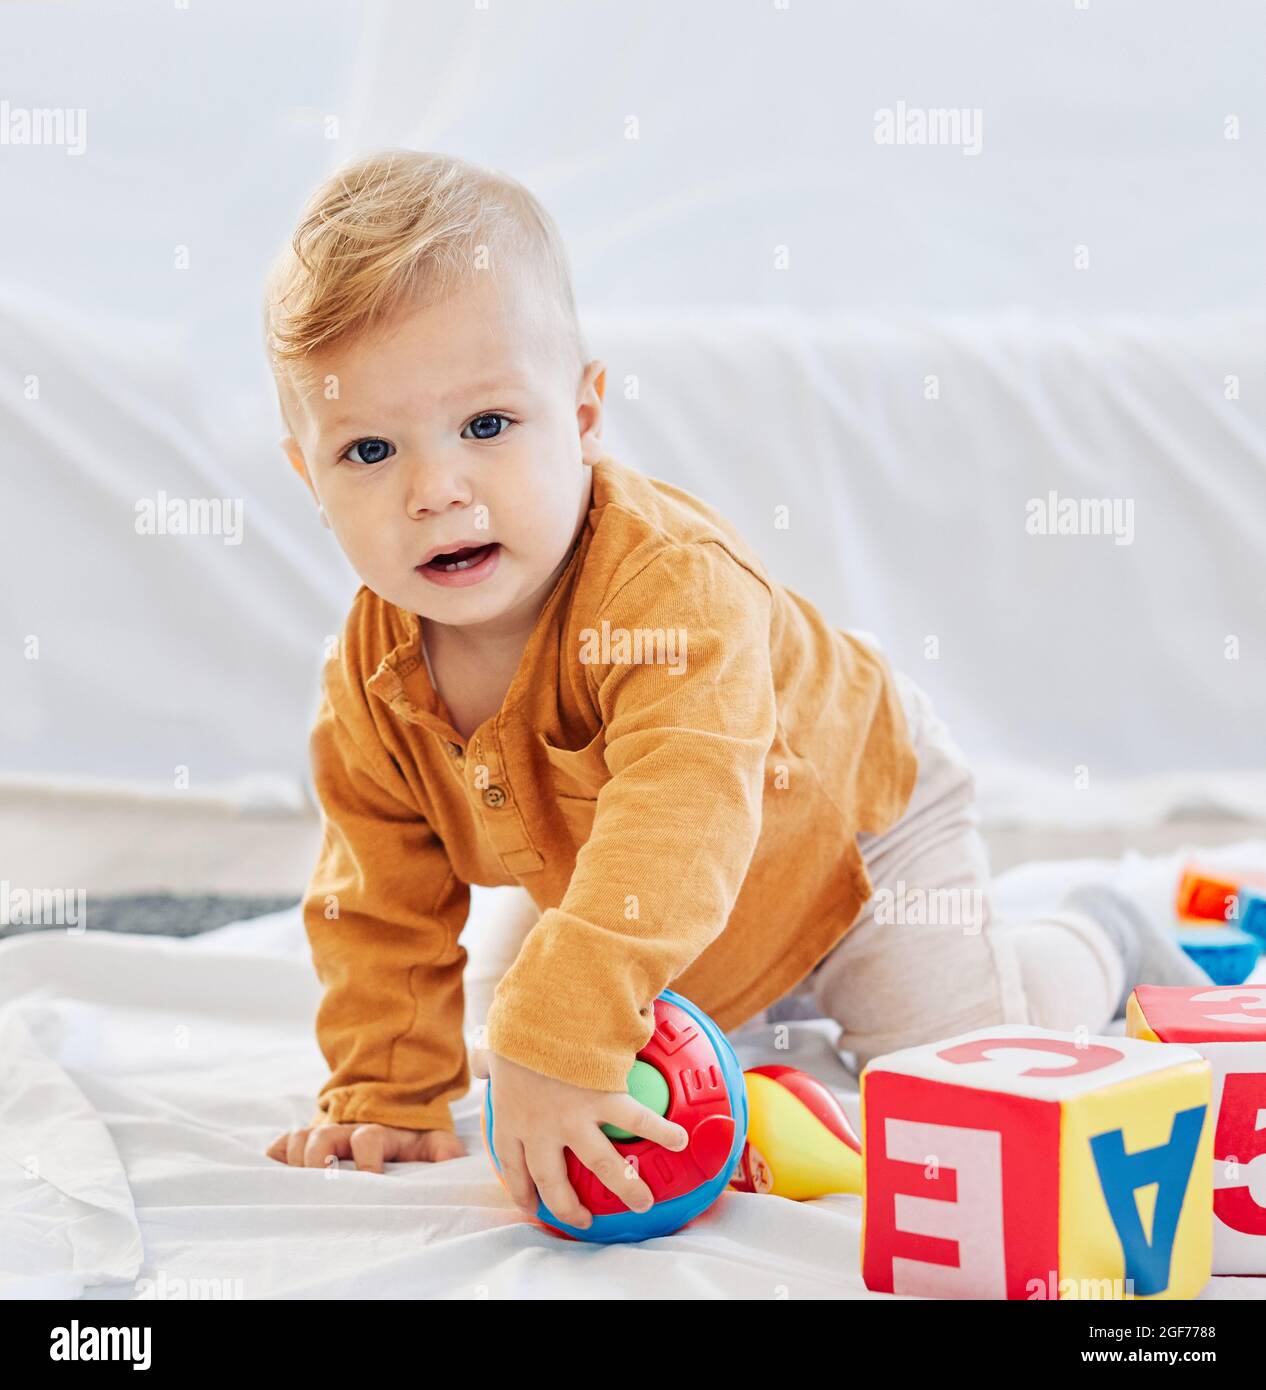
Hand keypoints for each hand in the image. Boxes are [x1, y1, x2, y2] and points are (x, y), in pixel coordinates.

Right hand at [265, 1122, 466, 1172]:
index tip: (372, 1180)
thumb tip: (452, 1160)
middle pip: (322, 1137)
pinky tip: (271, 1176)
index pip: (368, 1137)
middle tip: (320, 1182)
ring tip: (298, 1184)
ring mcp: (322, 1133)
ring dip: (295, 1159)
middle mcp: (345, 1130)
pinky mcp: (305, 1141)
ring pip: (298, 1138)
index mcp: (379, 1130)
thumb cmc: (411, 1136)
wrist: (389, 1110)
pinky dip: (273, 1157)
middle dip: (318, 1159)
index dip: (368, 1158)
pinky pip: (280, 1144)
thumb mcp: (433, 1140)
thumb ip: (444, 1149)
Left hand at [472, 1043, 687, 1227]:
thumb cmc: (515, 1031)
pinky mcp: (604, 1100)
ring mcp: (574, 1119)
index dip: (522, 1190)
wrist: (539, 1015)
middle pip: (553, 1182)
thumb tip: (482, 1060)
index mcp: (512, 1119)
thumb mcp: (494, 1050)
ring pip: (602, 1166)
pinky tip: (679, 1142)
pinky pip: (636, 1121)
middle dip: (569, 1208)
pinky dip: (660, 1132)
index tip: (533, 1206)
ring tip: (643, 1203)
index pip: (513, 1166)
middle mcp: (542, 1130)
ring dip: (625, 1188)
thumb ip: (488, 1061)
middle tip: (584, 1222)